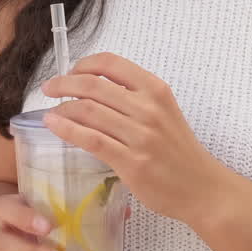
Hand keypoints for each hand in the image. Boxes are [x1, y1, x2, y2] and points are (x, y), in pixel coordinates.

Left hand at [41, 52, 228, 224]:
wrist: (202, 188)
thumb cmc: (178, 150)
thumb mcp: (163, 112)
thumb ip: (133, 98)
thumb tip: (91, 88)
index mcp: (155, 90)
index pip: (111, 63)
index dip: (83, 64)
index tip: (70, 72)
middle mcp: (148, 108)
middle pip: (93, 85)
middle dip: (63, 83)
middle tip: (49, 89)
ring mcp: (140, 136)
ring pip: (88, 111)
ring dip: (61, 108)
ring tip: (51, 111)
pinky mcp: (131, 162)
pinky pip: (91, 139)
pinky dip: (66, 129)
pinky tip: (53, 125)